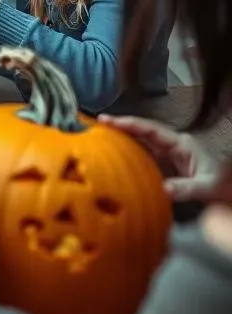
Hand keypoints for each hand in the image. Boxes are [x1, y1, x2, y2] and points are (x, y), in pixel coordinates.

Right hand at [98, 114, 223, 200]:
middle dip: (119, 127)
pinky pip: (141, 158)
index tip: (108, 120)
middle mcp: (171, 146)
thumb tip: (163, 189)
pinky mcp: (162, 168)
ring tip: (97, 138)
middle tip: (95, 124)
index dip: (129, 123)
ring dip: (121, 140)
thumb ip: (186, 188)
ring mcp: (166, 156)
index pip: (151, 129)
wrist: (226, 192)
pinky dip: (126, 156)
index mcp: (180, 143)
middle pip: (141, 132)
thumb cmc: (221, 186)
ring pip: (140, 144)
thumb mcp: (206, 186)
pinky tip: (112, 159)